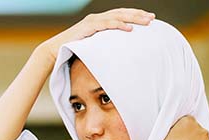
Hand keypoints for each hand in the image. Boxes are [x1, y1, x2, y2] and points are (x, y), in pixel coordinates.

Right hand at [36, 9, 154, 62]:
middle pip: (122, 13)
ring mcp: (92, 21)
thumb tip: (119, 56)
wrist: (55, 51)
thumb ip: (105, 47)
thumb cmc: (74, 52)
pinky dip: (119, 25)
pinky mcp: (88, 27)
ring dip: (133, 18)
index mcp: (100, 21)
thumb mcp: (94, 48)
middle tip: (153, 18)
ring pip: (117, 16)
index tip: (150, 20)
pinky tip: (129, 29)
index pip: (121, 15)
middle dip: (138, 15)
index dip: (135, 15)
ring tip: (146, 22)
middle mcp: (97, 18)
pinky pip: (106, 24)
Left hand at [160, 116, 208, 139]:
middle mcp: (206, 135)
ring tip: (177, 139)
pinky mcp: (188, 121)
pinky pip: (186, 120)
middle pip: (200, 134)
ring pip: (192, 126)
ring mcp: (197, 127)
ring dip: (187, 131)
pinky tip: (175, 132)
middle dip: (193, 138)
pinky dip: (181, 124)